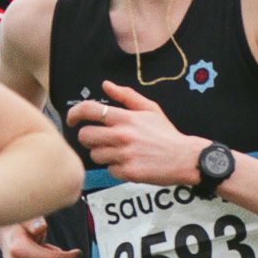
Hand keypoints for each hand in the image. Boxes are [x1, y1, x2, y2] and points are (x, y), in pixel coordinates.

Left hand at [66, 84, 209, 188]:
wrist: (185, 158)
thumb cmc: (166, 133)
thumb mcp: (150, 109)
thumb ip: (126, 96)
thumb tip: (106, 85)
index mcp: (126, 118)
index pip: (89, 110)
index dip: (74, 113)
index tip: (71, 119)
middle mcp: (122, 135)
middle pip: (85, 136)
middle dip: (88, 138)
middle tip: (98, 139)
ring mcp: (124, 155)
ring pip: (95, 155)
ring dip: (102, 154)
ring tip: (119, 152)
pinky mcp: (128, 172)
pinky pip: (109, 170)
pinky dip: (116, 168)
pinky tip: (129, 163)